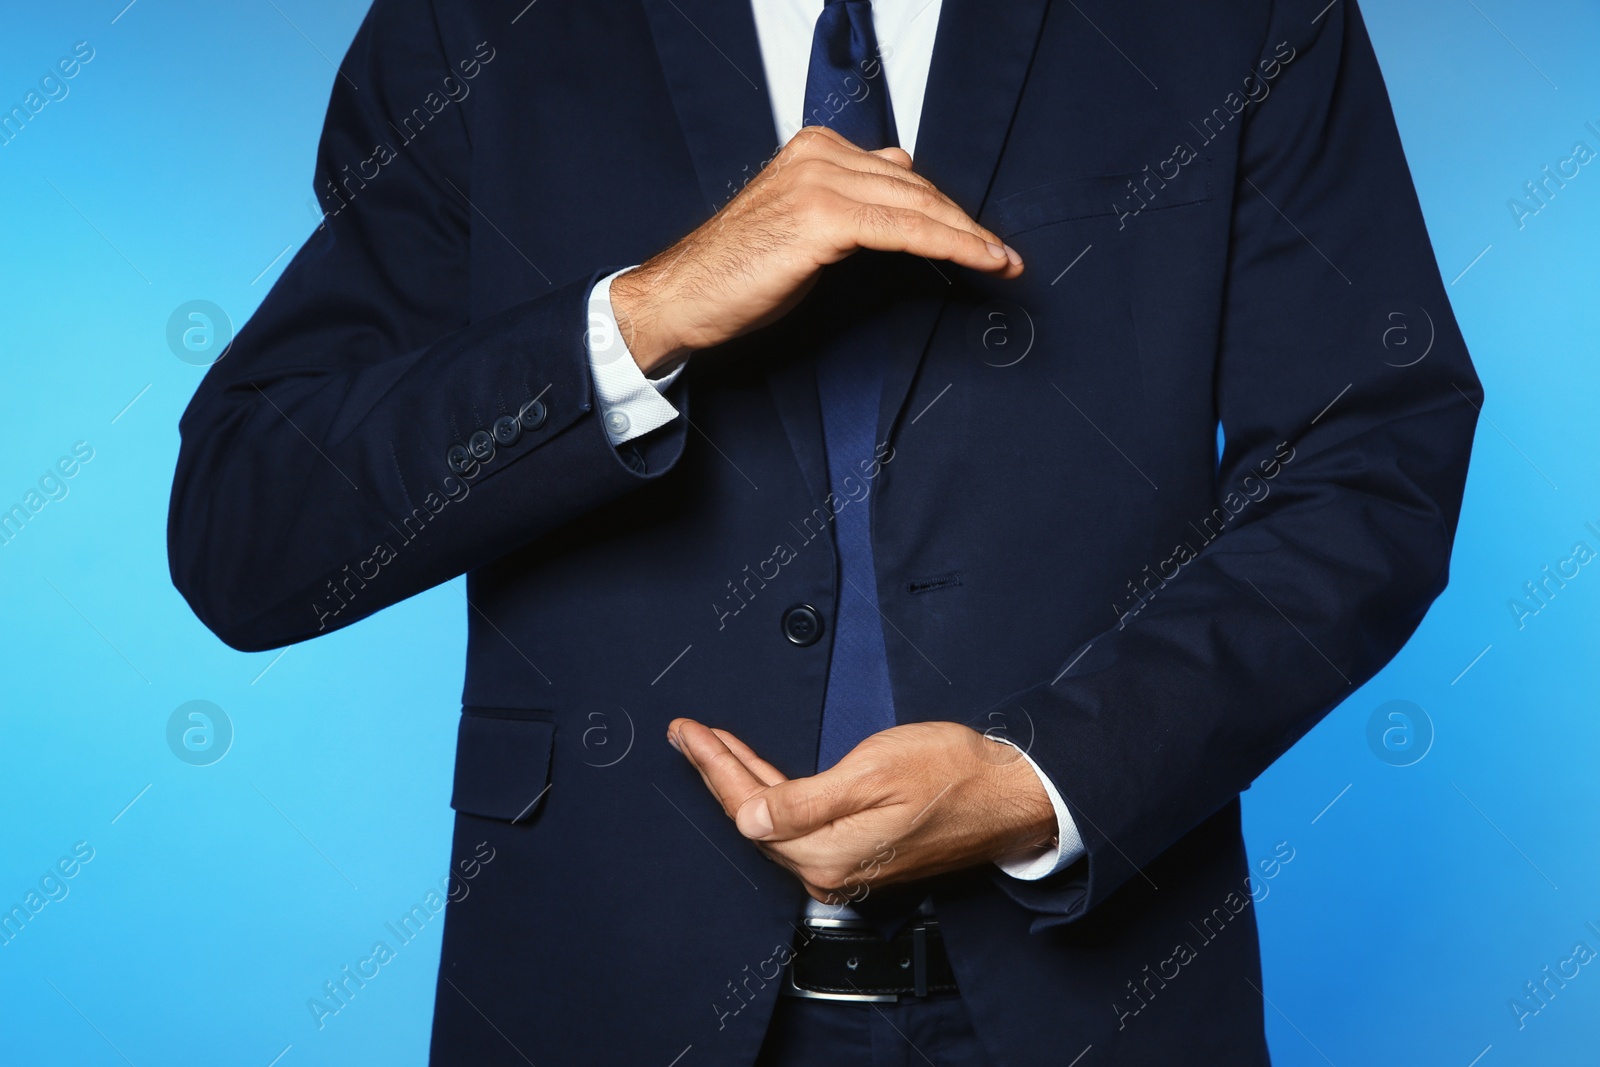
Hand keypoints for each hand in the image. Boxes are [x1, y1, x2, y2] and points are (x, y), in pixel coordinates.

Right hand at [611, 126, 1023, 373]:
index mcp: (816, 149)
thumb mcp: (802, 224)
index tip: (983, 239)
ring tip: (1002, 263)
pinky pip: (904, 230)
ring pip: (918, 207)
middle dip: (965, 224)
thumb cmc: (736, 272)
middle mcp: (819, 155)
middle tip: (1004, 255)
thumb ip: (850, 201)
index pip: (902, 175)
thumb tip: (901, 188)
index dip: (947, 209)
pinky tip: (980, 260)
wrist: (682, 297)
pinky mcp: (821, 218)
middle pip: (916, 188)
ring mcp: (819, 182)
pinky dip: (949, 246)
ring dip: (968, 237)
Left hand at [667, 718, 1055, 904]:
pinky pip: (799, 824)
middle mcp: (830, 870)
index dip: (713, 766)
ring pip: (774, 821)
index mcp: (827, 854)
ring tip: (711, 747)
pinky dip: (772, 793)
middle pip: (754, 817)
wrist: (1009, 797)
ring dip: (740, 781)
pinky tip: (761, 775)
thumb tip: (748, 818)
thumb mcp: (874, 773)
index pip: (749, 807)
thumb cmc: (953, 774)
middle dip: (716, 771)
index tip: (686, 732)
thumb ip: (805, 801)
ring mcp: (846, 866)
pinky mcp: (860, 854)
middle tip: (685, 734)